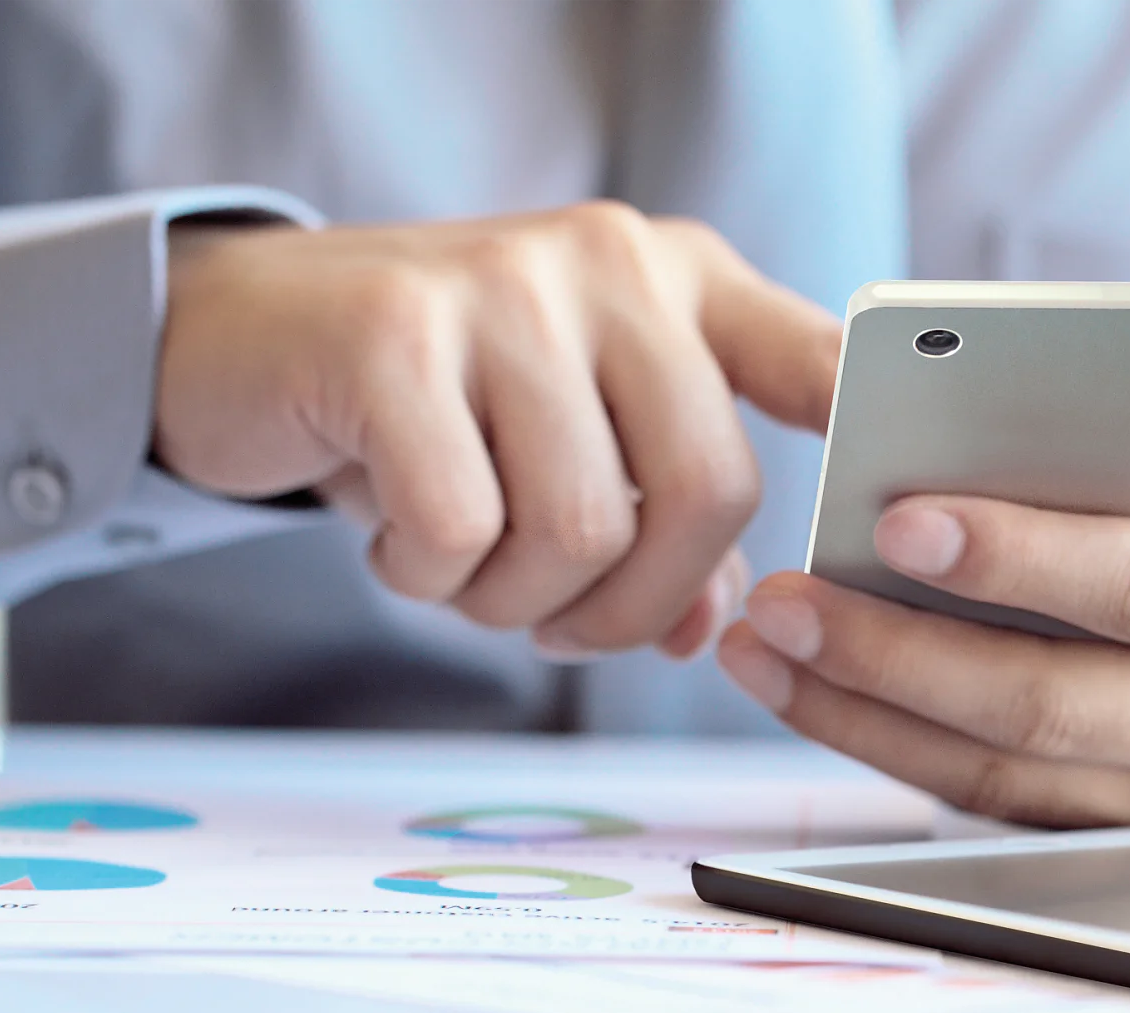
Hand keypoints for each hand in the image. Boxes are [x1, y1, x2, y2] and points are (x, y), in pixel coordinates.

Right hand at [155, 205, 840, 657]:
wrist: (250, 338)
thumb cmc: (445, 409)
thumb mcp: (575, 443)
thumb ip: (664, 524)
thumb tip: (715, 630)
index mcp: (683, 283)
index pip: (818, 359)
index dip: (874, 441)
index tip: (879, 528)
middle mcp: (614, 266)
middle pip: (711, 492)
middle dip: (639, 606)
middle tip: (563, 623)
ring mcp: (505, 287)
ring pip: (581, 529)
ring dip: (518, 601)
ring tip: (465, 568)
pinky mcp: (392, 335)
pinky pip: (459, 530)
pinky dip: (428, 578)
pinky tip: (392, 536)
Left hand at [718, 364, 1129, 824]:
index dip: (1021, 559)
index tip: (897, 518)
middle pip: (1052, 709)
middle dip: (898, 660)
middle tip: (783, 604)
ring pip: (1017, 783)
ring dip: (875, 723)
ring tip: (769, 652)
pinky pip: (1025, 809)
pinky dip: (918, 759)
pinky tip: (837, 700)